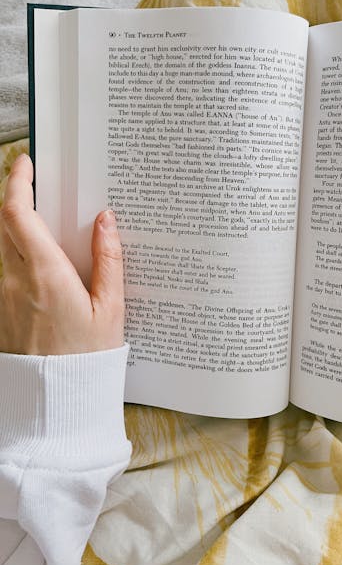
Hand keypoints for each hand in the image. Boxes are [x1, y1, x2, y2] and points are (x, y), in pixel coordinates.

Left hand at [0, 154, 124, 354]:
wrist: (54, 402)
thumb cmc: (87, 357)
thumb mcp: (109, 308)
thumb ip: (108, 260)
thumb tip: (105, 220)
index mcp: (44, 274)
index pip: (18, 214)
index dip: (18, 182)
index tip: (25, 162)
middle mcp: (14, 280)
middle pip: (4, 224)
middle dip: (15, 197)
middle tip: (35, 182)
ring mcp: (2, 296)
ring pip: (3, 247)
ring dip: (18, 227)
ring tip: (45, 223)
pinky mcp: (0, 310)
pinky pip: (5, 270)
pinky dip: (19, 254)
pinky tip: (43, 263)